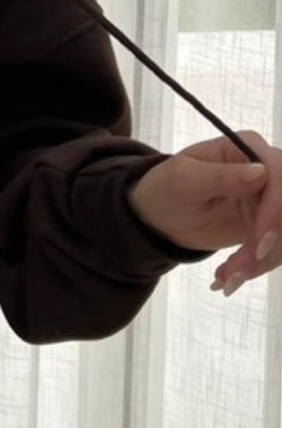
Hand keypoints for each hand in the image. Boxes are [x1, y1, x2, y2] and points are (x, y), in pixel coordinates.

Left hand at [128, 131, 281, 295]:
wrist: (159, 217)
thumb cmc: (165, 189)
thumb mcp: (183, 180)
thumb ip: (220, 176)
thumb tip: (260, 171)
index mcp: (248, 148)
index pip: (279, 175)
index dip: (276, 210)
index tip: (259, 241)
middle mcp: (266, 170)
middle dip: (268, 246)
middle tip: (237, 271)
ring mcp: (269, 200)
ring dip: (260, 262)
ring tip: (226, 278)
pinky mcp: (267, 224)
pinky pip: (275, 248)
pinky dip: (256, 267)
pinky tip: (227, 277)